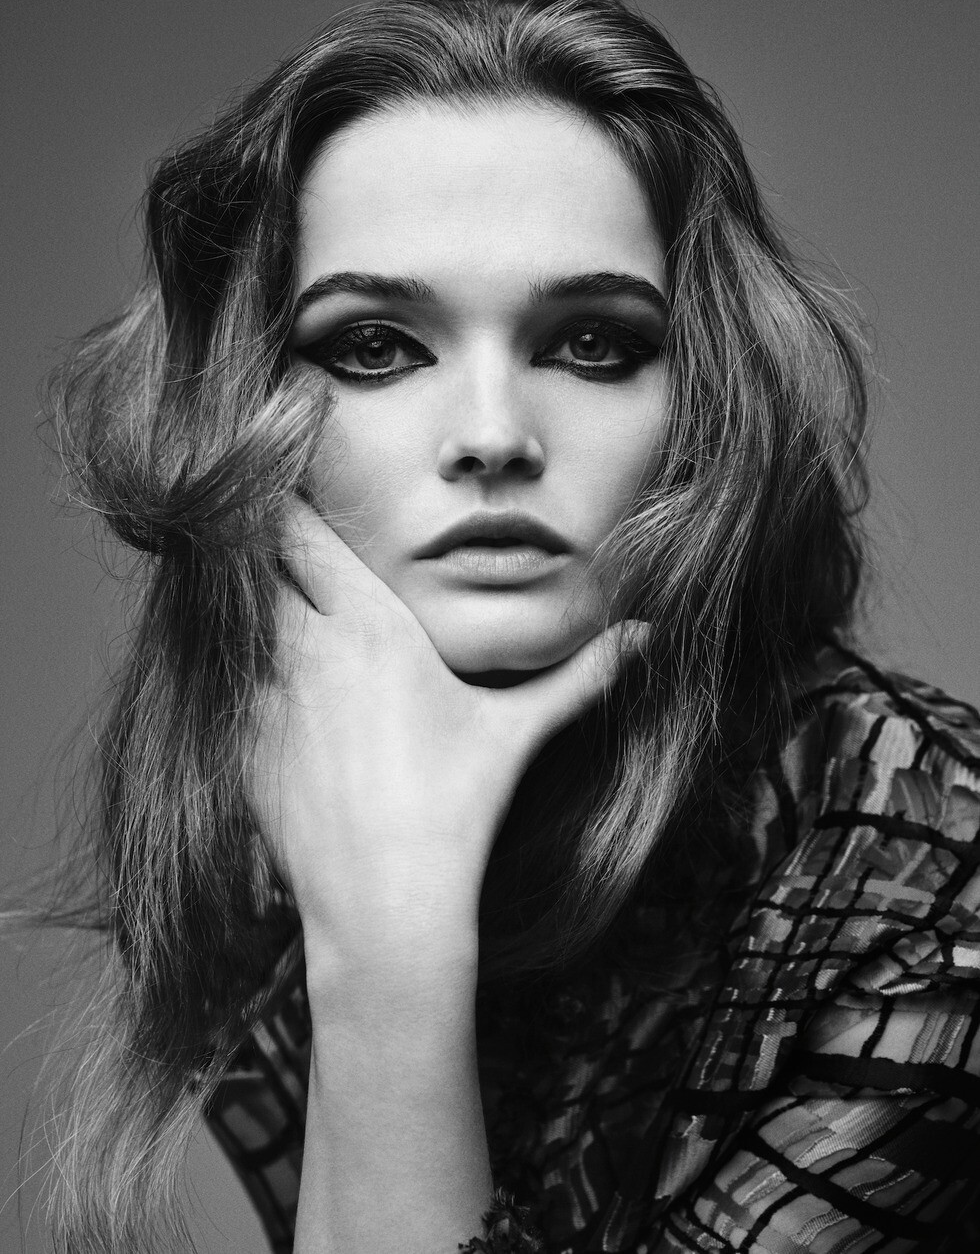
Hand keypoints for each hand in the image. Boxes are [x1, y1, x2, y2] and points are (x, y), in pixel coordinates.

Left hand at [250, 496, 646, 987]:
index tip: (292, 491)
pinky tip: (294, 711)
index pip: (299, 532)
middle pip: (258, 566)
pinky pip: (235, 690)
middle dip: (270, 553)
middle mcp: (303, 649)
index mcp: (368, 625)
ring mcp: (262, 699)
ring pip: (242, 628)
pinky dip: (254, 683)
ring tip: (293, 630)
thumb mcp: (519, 733)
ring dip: (261, 617)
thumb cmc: (456, 808)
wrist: (384, 906)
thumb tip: (647, 636)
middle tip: (296, 556)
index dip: (288, 506)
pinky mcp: (240, 747)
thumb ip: (580, 675)